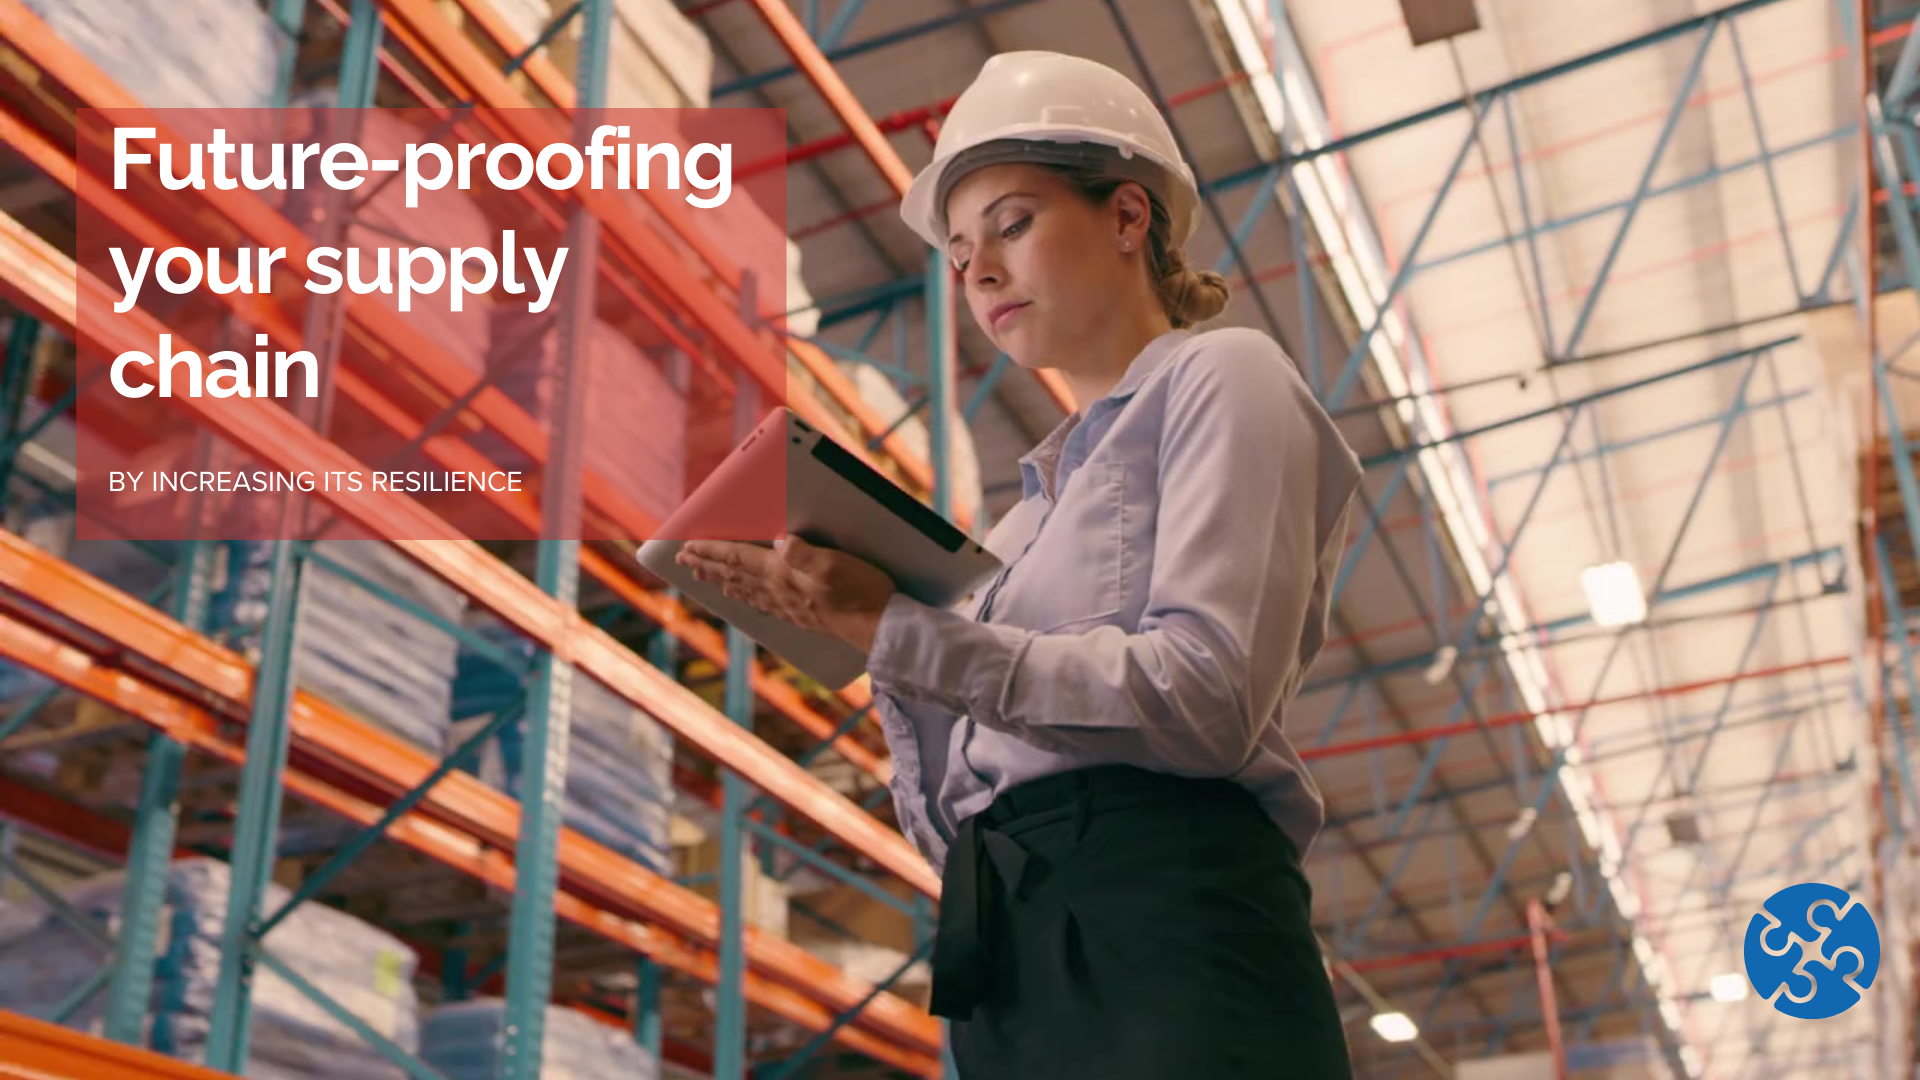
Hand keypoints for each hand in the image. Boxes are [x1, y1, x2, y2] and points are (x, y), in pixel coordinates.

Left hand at [677, 534, 896, 653]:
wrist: (881, 626)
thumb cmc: (863, 592)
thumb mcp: (834, 564)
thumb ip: (803, 553)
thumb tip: (777, 540)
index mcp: (783, 574)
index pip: (737, 559)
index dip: (711, 551)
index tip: (685, 545)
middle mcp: (780, 592)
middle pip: (734, 576)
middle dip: (707, 565)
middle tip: (683, 560)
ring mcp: (789, 606)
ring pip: (745, 591)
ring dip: (721, 581)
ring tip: (703, 576)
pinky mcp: (802, 615)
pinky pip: (762, 604)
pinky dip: (745, 597)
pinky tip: (744, 597)